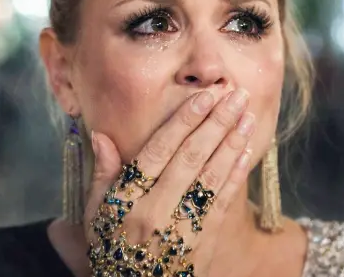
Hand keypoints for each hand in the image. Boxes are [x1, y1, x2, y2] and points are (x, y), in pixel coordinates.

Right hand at [84, 87, 256, 275]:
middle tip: (236, 95)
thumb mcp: (96, 215)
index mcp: (126, 201)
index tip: (205, 95)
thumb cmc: (112, 249)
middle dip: (216, 123)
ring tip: (248, 116)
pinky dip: (236, 177)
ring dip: (232, 143)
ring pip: (210, 178)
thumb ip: (102, 175)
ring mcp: (181, 229)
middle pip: (190, 158)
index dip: (184, 121)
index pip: (159, 151)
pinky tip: (247, 153)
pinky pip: (221, 205)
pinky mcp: (202, 245)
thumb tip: (102, 136)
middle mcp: (155, 213)